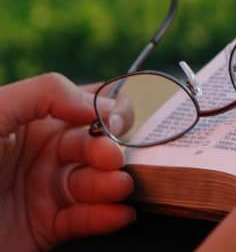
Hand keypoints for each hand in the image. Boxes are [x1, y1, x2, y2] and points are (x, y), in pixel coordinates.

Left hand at [0, 73, 134, 250]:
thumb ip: (45, 93)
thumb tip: (98, 103)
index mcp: (32, 120)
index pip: (86, 106)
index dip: (109, 111)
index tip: (115, 120)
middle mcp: (43, 153)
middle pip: (96, 146)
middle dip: (110, 150)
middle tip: (112, 158)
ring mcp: (46, 191)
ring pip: (96, 183)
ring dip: (113, 184)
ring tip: (117, 187)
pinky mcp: (47, 228)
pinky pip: (85, 221)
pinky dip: (105, 218)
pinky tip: (117, 213)